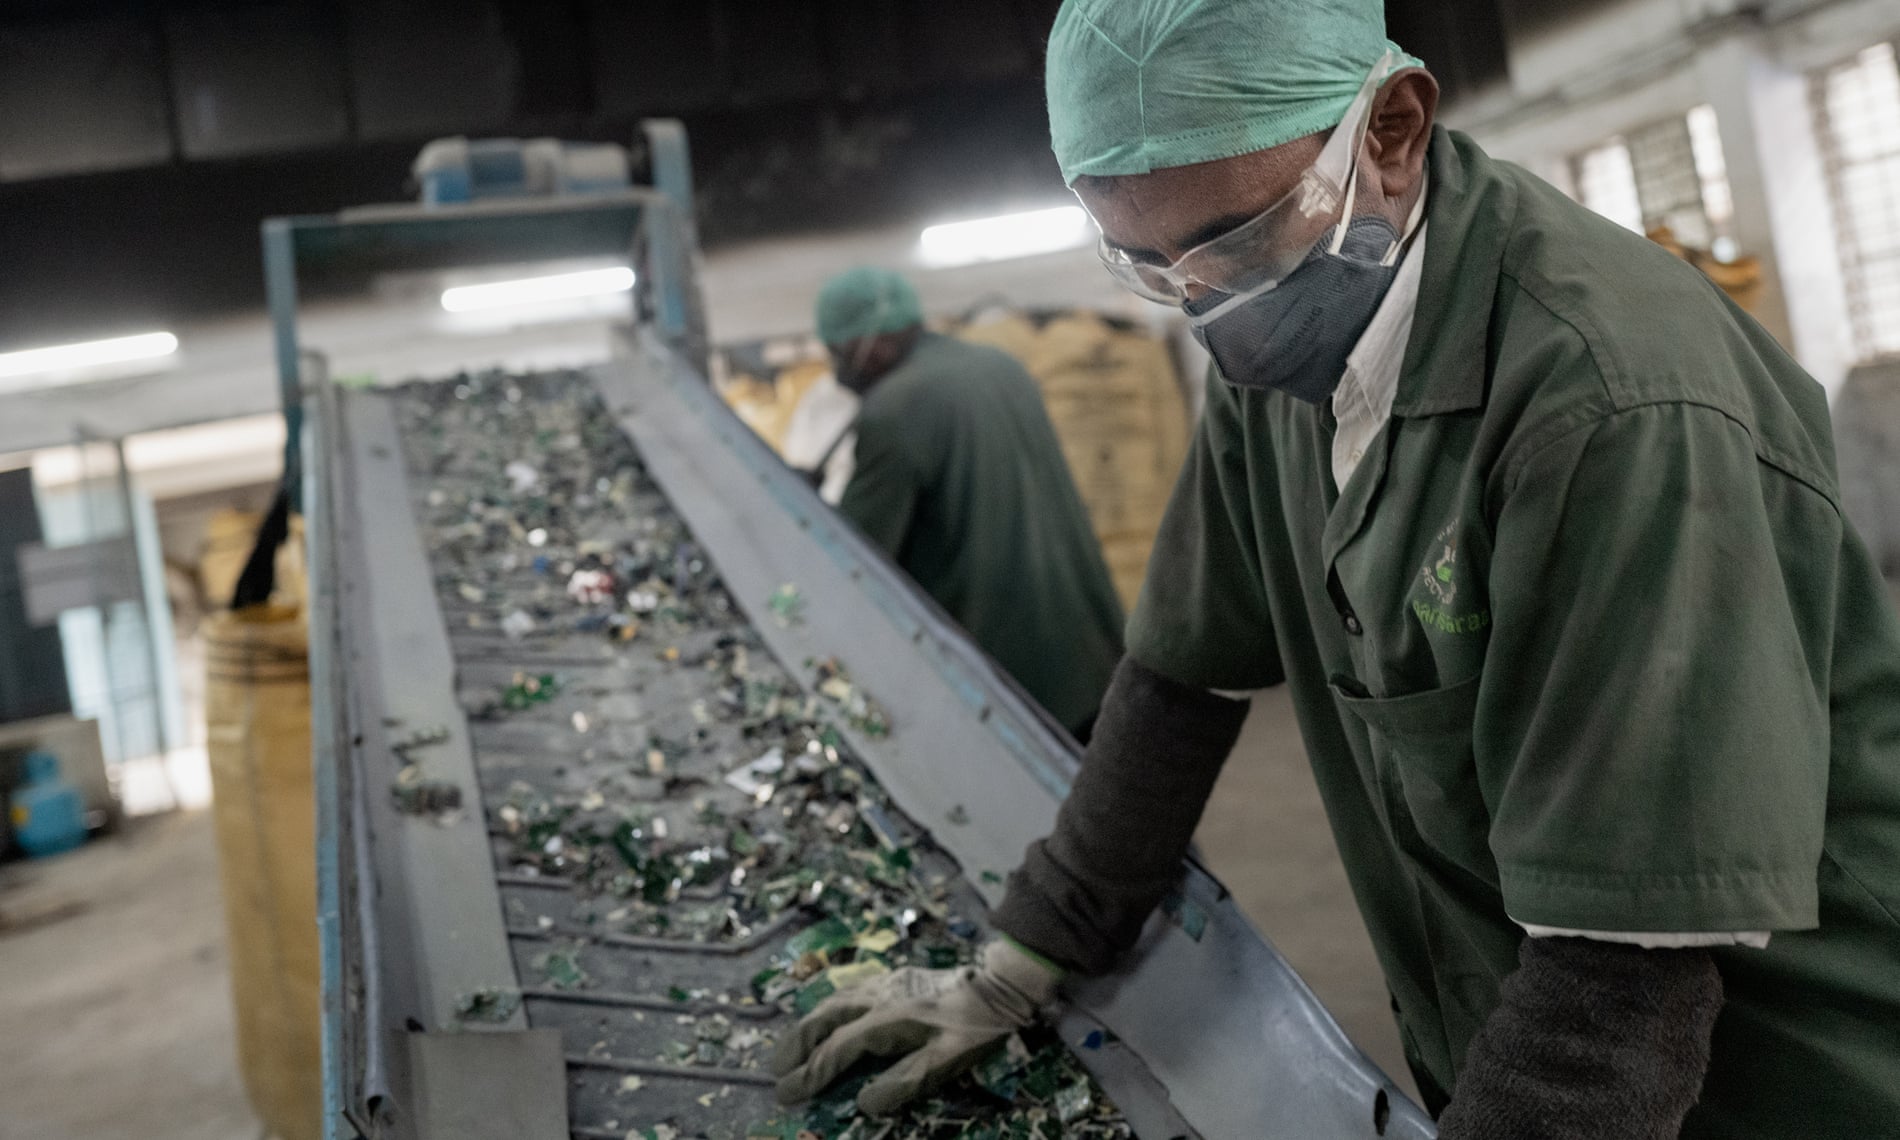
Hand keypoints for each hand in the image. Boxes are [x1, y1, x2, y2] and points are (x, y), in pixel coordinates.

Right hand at [772, 939, 1061, 1114]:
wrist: (1000, 986)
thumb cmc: (975, 1028)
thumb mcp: (946, 1063)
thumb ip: (904, 1082)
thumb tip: (863, 1102)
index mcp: (888, 1021)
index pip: (836, 1050)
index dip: (809, 1074)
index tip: (785, 1093)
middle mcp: (878, 997)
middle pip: (824, 1019)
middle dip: (797, 1044)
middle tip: (776, 1069)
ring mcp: (885, 983)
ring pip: (833, 1000)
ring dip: (808, 1024)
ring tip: (792, 1045)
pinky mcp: (895, 978)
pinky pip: (849, 990)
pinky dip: (828, 1006)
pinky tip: (827, 1014)